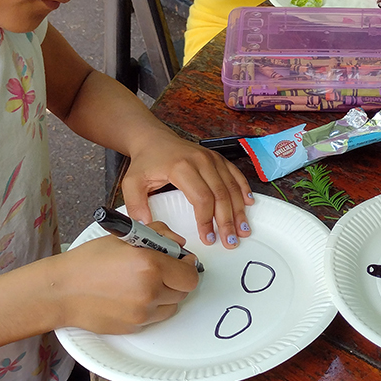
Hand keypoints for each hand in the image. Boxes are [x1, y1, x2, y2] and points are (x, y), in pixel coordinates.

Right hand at [54, 226, 201, 332]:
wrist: (62, 291)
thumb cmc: (88, 261)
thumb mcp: (124, 237)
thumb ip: (158, 234)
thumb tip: (178, 243)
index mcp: (150, 265)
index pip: (190, 274)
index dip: (188, 266)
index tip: (182, 260)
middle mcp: (150, 291)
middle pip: (184, 291)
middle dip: (178, 279)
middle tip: (164, 269)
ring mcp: (142, 313)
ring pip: (172, 306)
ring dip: (167, 294)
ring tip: (147, 282)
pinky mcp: (134, 327)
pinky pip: (155, 318)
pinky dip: (153, 307)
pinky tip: (135, 295)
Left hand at [121, 129, 253, 247]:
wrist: (154, 139)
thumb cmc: (146, 161)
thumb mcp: (132, 182)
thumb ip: (136, 205)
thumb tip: (146, 226)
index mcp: (181, 167)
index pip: (201, 198)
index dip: (207, 220)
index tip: (208, 238)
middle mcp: (201, 161)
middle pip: (221, 195)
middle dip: (227, 221)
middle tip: (231, 241)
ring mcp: (211, 158)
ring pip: (231, 187)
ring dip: (239, 210)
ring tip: (243, 229)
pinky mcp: (217, 158)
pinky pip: (235, 174)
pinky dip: (244, 189)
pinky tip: (249, 203)